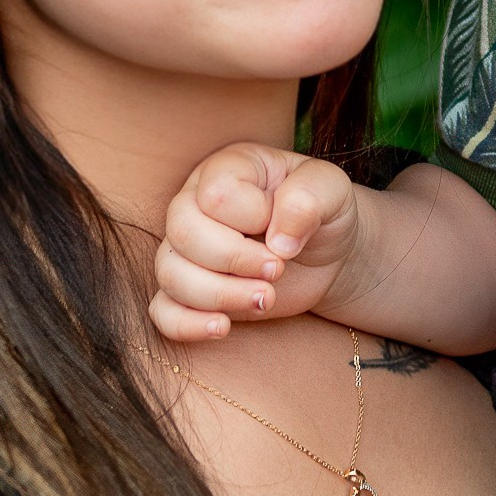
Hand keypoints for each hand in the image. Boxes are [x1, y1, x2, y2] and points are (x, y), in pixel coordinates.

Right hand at [148, 146, 362, 343]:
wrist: (328, 253)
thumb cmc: (324, 212)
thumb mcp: (332, 190)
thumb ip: (308, 199)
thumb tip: (278, 242)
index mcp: (227, 168)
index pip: (215, 194)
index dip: (251, 218)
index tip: (284, 232)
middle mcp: (195, 203)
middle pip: (182, 232)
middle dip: (234, 260)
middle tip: (278, 270)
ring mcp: (187, 249)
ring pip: (170, 273)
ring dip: (219, 295)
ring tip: (265, 299)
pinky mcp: (190, 291)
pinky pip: (162, 311)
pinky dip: (187, 324)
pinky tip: (223, 327)